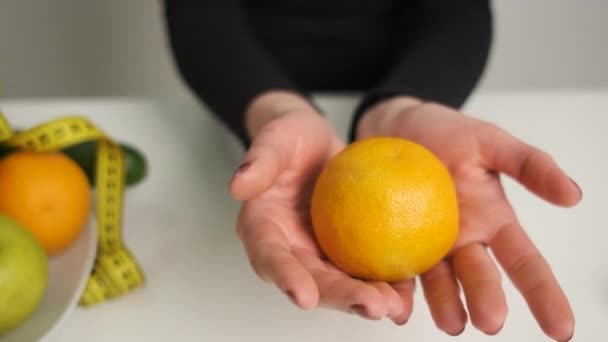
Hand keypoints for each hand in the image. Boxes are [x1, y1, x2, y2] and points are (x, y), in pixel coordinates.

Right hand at [230, 92, 412, 322]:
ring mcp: (320, 253)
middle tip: (372, 306)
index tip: (305, 296)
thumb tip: (238, 185)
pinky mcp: (347, 249)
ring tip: (396, 307)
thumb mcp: (274, 140)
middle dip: (340, 298)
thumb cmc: (289, 138)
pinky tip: (408, 292)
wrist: (316, 145)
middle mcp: (290, 249)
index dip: (285, 277)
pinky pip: (367, 268)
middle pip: (312, 280)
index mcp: (264, 229)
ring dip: (367, 299)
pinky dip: (387, 282)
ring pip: (342, 282)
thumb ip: (259, 161)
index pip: (270, 256)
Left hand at [356, 97, 581, 340]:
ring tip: (449, 322)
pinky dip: (397, 290)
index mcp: (492, 221)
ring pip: (439, 282)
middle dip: (486, 299)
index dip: (545, 295)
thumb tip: (574, 195)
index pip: (525, 263)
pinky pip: (396, 270)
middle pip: (479, 277)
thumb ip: (528, 164)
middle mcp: (463, 241)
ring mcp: (426, 245)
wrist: (393, 127)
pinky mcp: (391, 243)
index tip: (562, 330)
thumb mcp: (489, 141)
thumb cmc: (444, 132)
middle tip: (490, 320)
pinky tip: (396, 305)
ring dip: (444, 305)